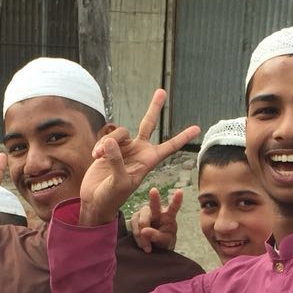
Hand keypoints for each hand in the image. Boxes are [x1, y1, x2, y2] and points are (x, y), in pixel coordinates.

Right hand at [77, 90, 198, 226]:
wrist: (95, 201)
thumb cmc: (111, 197)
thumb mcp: (119, 183)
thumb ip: (116, 161)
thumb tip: (111, 141)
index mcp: (148, 161)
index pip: (169, 147)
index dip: (182, 137)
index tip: (197, 128)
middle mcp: (138, 152)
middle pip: (148, 124)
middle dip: (154, 108)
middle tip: (161, 91)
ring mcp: (123, 149)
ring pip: (120, 132)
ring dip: (108, 141)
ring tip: (99, 155)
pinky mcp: (108, 149)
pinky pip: (106, 138)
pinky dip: (100, 145)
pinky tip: (95, 156)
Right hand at [129, 188, 182, 252]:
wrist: (154, 246)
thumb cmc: (163, 241)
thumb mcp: (164, 241)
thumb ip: (156, 236)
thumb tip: (143, 231)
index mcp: (168, 215)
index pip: (173, 207)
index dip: (176, 200)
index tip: (180, 191)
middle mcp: (156, 211)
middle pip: (154, 205)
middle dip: (154, 198)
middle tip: (154, 190)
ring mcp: (145, 213)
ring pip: (141, 220)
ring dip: (141, 235)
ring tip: (147, 247)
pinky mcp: (136, 217)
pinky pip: (133, 225)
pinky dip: (137, 236)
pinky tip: (141, 244)